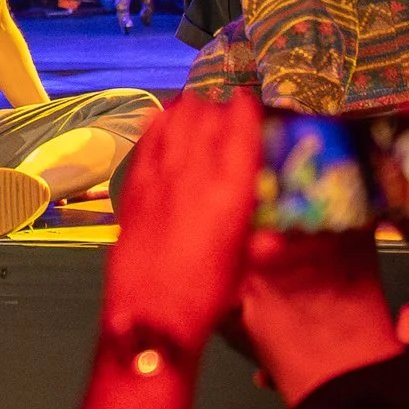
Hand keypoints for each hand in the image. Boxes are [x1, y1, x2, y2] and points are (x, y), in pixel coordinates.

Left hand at [101, 91, 259, 350]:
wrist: (151, 311)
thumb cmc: (207, 293)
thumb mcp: (244, 265)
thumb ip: (259, 244)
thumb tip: (275, 238)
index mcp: (231, 191)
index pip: (240, 132)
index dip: (245, 108)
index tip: (248, 97)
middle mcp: (195, 175)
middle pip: (206, 120)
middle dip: (216, 105)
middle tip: (223, 100)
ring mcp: (160, 177)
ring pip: (175, 124)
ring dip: (187, 108)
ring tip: (196, 100)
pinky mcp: (134, 186)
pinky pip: (147, 142)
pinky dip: (157, 124)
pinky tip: (162, 114)